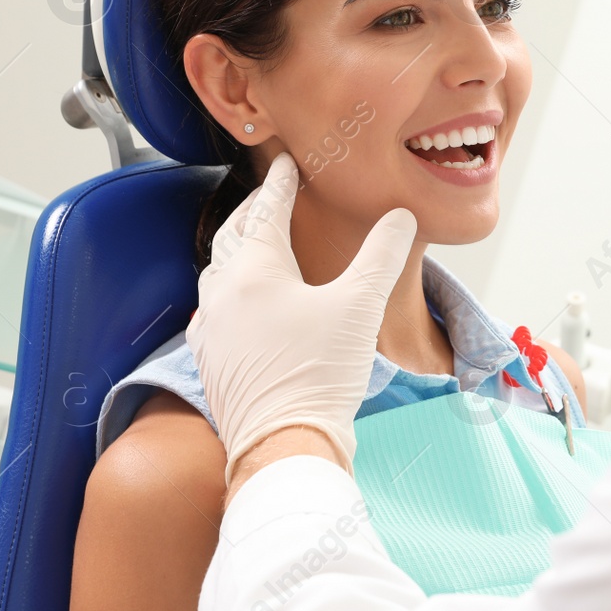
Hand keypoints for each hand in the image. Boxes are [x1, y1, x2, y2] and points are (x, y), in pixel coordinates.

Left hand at [187, 152, 417, 484]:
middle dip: (252, 213)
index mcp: (254, 271)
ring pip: (216, 273)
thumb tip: (399, 217)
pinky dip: (227, 291)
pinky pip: (212, 311)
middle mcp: (223, 294)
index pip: (265, 211)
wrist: (283, 444)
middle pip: (232, 237)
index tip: (287, 166)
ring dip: (235, 251)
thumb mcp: (360, 306)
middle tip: (269, 199)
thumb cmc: (319, 373)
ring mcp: (211, 330)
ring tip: (252, 245)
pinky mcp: (211, 361)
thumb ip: (381, 255)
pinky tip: (238, 305)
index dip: (280, 185)